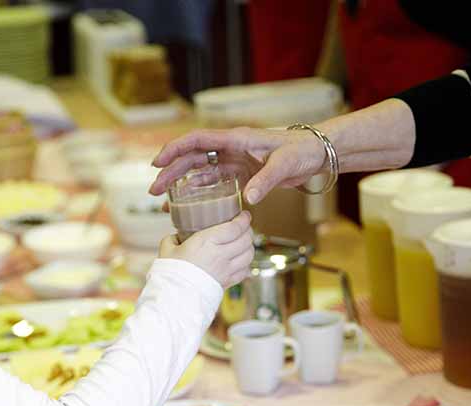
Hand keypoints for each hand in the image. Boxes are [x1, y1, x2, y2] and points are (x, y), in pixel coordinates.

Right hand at [149, 127, 326, 204]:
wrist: (317, 154)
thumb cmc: (301, 152)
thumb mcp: (284, 165)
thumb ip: (265, 181)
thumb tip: (246, 199)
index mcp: (236, 139)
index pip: (198, 140)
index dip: (175, 150)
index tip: (158, 163)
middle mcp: (231, 147)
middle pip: (192, 157)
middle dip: (170, 172)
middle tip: (153, 190)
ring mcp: (234, 159)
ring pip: (199, 169)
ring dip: (180, 182)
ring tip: (162, 198)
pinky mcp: (240, 171)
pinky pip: (213, 180)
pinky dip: (198, 190)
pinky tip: (186, 202)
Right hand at [158, 211, 253, 288]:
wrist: (175, 297)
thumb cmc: (170, 272)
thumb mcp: (167, 249)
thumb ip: (172, 239)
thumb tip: (176, 237)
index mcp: (207, 242)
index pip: (235, 227)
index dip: (243, 219)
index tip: (243, 215)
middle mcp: (221, 255)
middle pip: (246, 239)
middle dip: (248, 230)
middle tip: (243, 226)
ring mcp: (226, 270)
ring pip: (249, 254)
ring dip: (248, 246)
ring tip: (243, 242)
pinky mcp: (227, 282)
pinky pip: (245, 270)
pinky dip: (245, 264)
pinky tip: (239, 261)